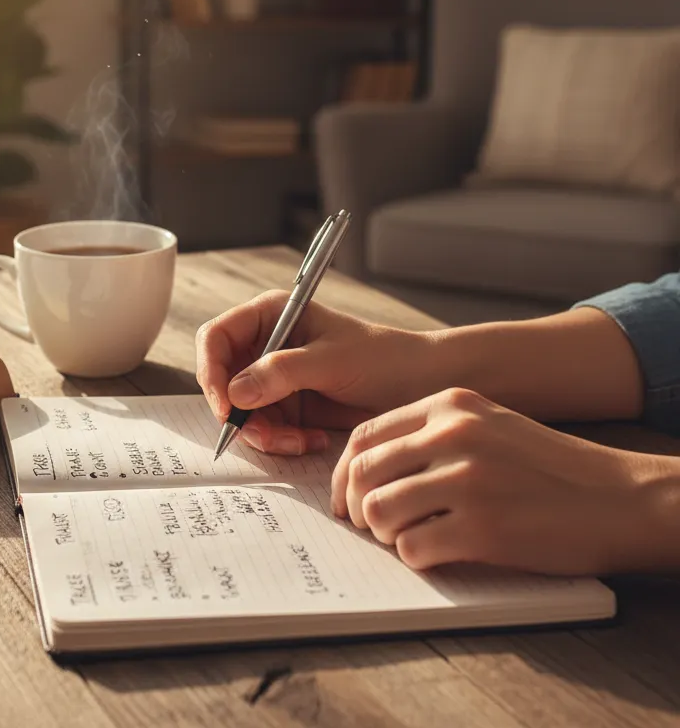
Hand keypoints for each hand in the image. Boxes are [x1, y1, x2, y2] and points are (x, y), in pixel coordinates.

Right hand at [195, 291, 432, 455]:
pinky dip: (283, 441)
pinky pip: (265, 430)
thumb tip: (235, 393)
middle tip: (268, 436)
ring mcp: (275, 378)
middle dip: (241, 414)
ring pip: (241, 412)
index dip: (211, 372)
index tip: (226, 408)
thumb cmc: (383, 358)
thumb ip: (281, 373)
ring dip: (265, 434)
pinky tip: (313, 440)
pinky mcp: (287, 406)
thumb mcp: (331, 361)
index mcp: (270, 315)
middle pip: (223, 381)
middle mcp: (265, 344)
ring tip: (300, 441)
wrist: (420, 387)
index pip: (216, 338)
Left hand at [332, 387, 676, 574]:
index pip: (365, 435)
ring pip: (379, 512)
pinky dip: (414, 557)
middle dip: (355, 507)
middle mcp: (451, 435)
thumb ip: (430, 435)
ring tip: (406, 539)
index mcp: (449, 405)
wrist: (617, 497)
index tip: (345, 497)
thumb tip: (368, 469)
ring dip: (383, 535)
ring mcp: (466, 481)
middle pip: (363, 473)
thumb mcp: (487, 424)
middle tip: (368, 527)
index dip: (344, 472)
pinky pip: (413, 548)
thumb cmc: (548, 466)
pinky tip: (436, 553)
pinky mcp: (482, 528)